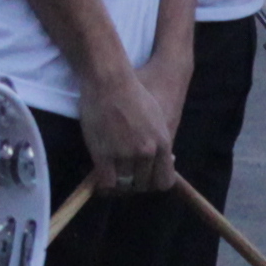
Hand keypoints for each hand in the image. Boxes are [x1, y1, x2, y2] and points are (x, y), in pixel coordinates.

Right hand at [80, 61, 184, 196]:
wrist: (109, 80)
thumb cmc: (131, 93)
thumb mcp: (156, 117)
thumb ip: (159, 141)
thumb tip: (167, 160)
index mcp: (163, 143)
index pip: (164, 182)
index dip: (153, 182)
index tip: (143, 177)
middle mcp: (147, 152)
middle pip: (142, 185)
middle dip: (133, 183)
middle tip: (122, 175)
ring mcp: (125, 155)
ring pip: (123, 186)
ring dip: (116, 183)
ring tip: (109, 174)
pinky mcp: (104, 155)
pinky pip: (106, 183)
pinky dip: (102, 185)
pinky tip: (99, 177)